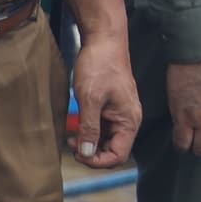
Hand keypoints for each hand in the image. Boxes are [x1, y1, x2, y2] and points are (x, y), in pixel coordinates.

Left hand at [67, 29, 140, 166]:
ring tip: (70, 136)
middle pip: (113, 150)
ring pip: (106, 140)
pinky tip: (76, 126)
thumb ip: (89, 128)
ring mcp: (120, 113)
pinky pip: (103, 127)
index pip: (118, 155)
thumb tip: (87, 154)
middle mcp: (128, 120)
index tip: (77, 154)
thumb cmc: (100, 66)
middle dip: (92, 153)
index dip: (97, 161)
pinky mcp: (112, 107)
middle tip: (71, 144)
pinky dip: (89, 131)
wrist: (104, 40)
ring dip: (89, 142)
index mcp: (129, 120)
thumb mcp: (90, 99)